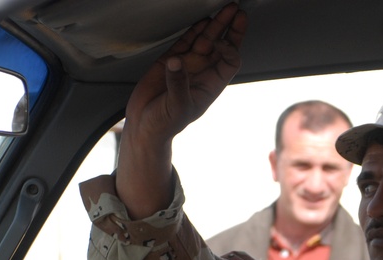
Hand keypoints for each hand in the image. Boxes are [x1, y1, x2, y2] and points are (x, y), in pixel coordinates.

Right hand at [126, 3, 247, 143]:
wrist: (145, 126)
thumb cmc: (165, 123)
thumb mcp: (176, 106)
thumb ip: (178, 84)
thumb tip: (177, 62)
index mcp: (211, 85)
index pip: (229, 62)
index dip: (228, 50)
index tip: (219, 44)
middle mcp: (203, 72)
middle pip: (223, 46)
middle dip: (231, 29)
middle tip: (237, 11)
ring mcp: (187, 65)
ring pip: (206, 40)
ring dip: (215, 24)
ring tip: (226, 8)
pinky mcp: (170, 61)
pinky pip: (186, 41)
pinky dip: (194, 30)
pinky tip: (203, 19)